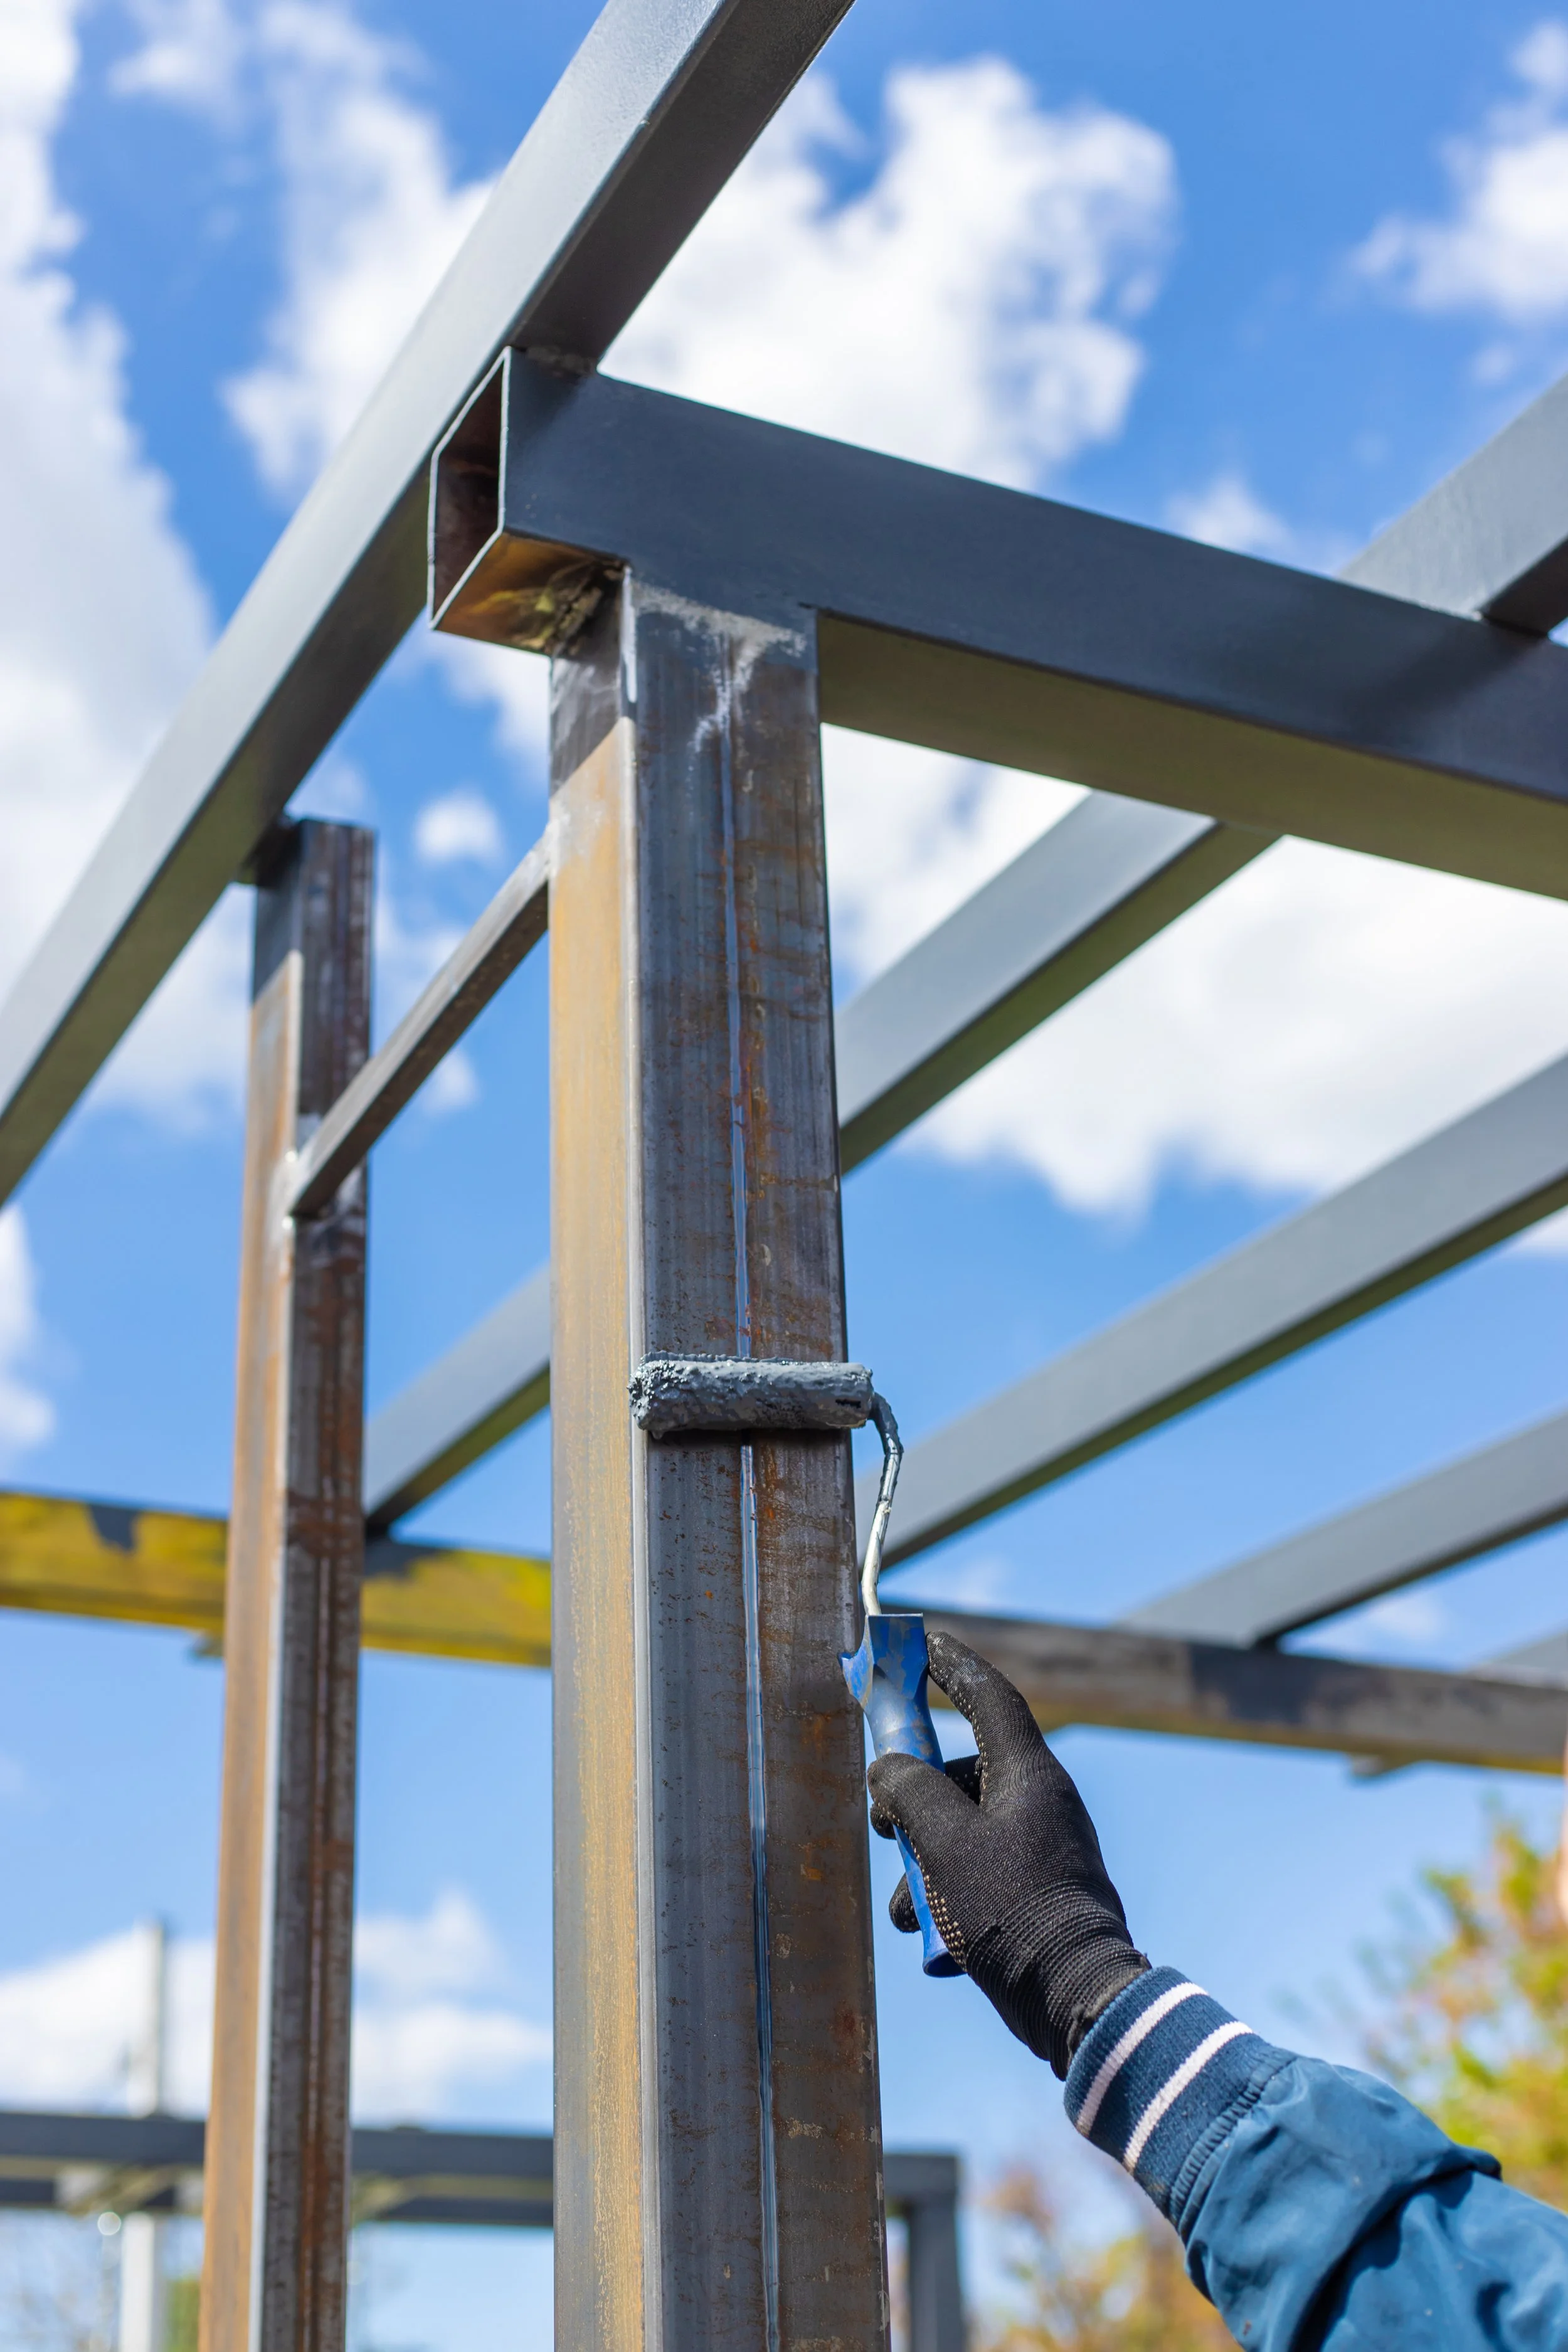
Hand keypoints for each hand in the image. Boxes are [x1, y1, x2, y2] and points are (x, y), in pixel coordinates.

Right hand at [867, 1628, 1148, 2076]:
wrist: (1073, 1996)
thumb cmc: (1009, 1908)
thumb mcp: (942, 1841)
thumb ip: (908, 1791)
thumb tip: (889, 1771)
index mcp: (1029, 1774)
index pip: (990, 1697)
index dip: (954, 1666)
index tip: (925, 1643)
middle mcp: (1040, 1802)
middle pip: (963, 1772)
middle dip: (914, 1797)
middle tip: (882, 1819)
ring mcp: (1041, 1847)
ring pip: (962, 1830)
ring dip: (922, 1862)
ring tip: (908, 1906)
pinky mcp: (1036, 1891)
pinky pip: (978, 1871)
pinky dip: (946, 1892)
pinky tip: (929, 1932)